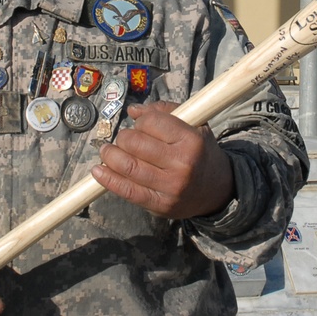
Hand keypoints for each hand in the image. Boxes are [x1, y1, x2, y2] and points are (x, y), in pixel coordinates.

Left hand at [91, 100, 234, 218]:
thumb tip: (133, 111)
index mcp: (191, 140)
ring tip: (106, 151)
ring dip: (110, 155)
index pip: (151, 122)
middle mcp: (182, 164)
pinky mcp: (160, 206)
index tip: (141, 124)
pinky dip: (108, 180)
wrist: (217, 190)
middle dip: (123, 137)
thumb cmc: (201, 152)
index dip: (141, 120)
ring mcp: (170, 187)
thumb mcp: (194, 125)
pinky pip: (128, 191)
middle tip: (124, 139)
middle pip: (135, 143)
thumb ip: (165, 112)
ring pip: (128, 166)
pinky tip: (98, 171)